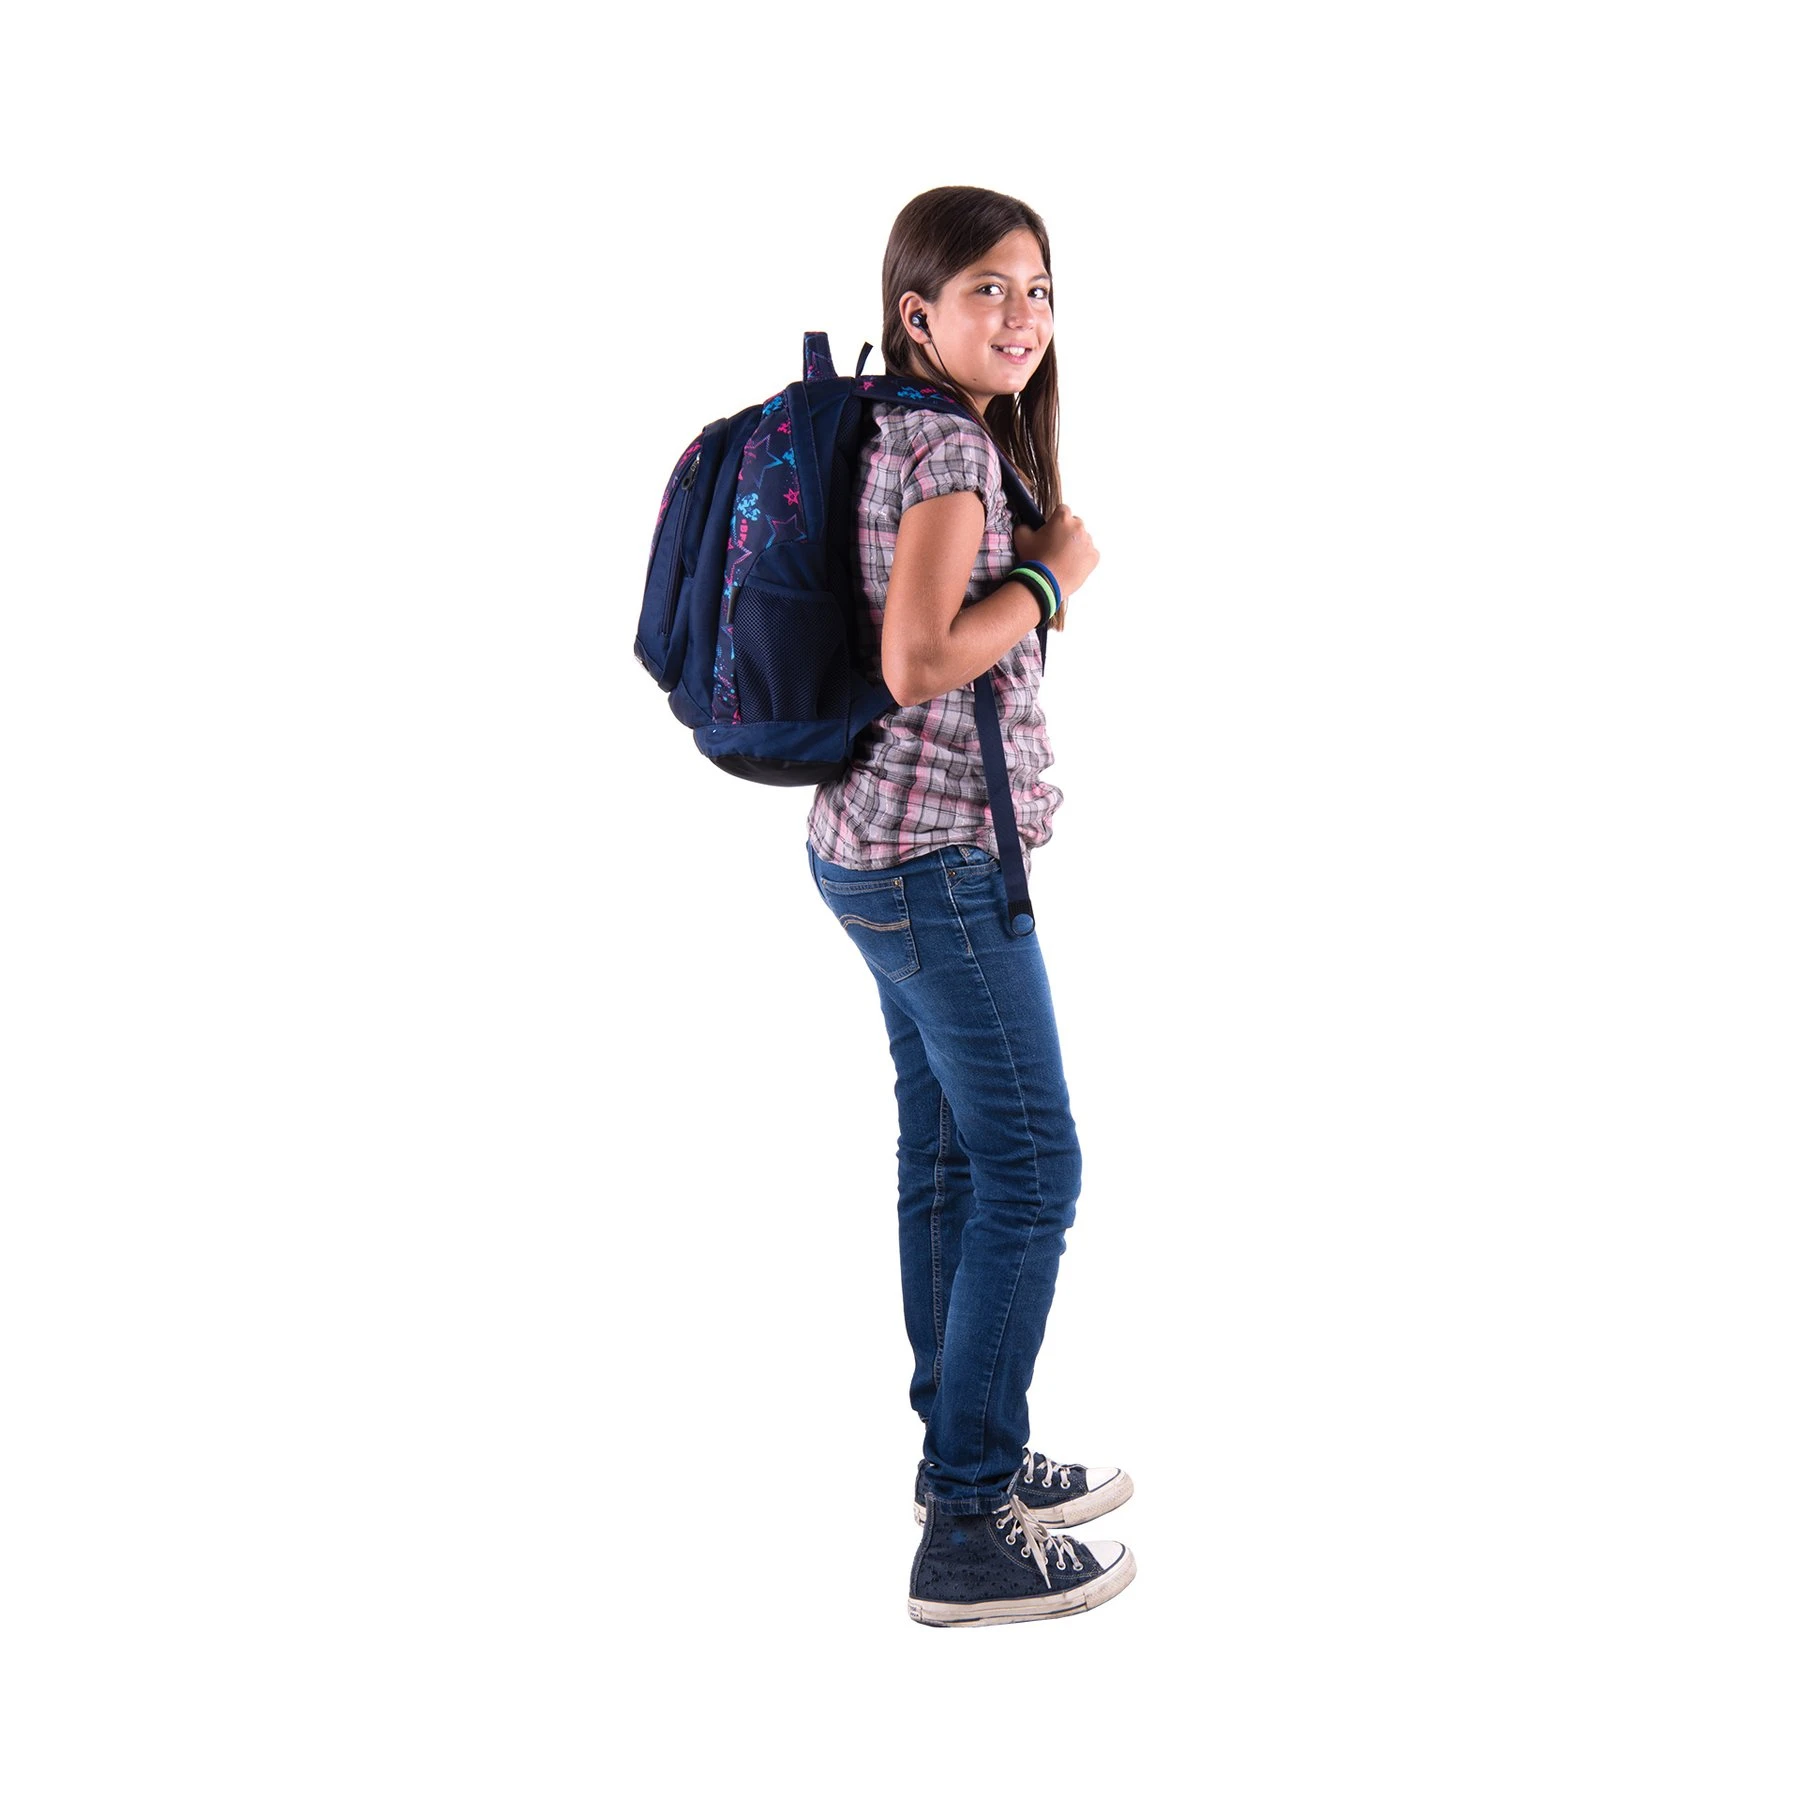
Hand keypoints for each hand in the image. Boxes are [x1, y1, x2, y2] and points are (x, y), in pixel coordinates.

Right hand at [1013, 504, 1097, 630]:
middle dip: (1067, 531)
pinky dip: (1083, 558)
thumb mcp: (1021, 538)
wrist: (1045, 582)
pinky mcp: (1094, 557)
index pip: (1062, 509)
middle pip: (1075, 524)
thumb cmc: (1034, 559)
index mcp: (1063, 518)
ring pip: (1083, 539)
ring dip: (1075, 545)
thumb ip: (1025, 526)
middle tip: (1056, 546)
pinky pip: (1090, 553)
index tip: (1051, 529)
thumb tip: (1027, 526)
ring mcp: (1088, 542)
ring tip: (1062, 558)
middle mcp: (1078, 527)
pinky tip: (1071, 565)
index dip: (1056, 519)